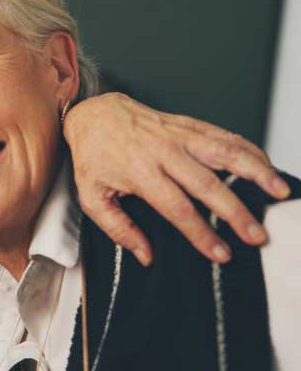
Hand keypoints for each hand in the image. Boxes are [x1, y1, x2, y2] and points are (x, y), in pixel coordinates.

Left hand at [63, 93, 288, 264]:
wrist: (94, 114)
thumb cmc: (94, 157)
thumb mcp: (92, 196)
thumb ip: (118, 228)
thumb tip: (146, 255)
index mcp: (139, 172)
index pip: (176, 207)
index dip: (201, 232)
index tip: (220, 253)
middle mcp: (164, 152)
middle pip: (207, 184)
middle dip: (235, 212)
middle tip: (256, 235)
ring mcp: (179, 136)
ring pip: (224, 152)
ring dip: (255, 171)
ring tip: (279, 191)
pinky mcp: (190, 125)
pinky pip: (225, 136)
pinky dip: (249, 150)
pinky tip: (267, 166)